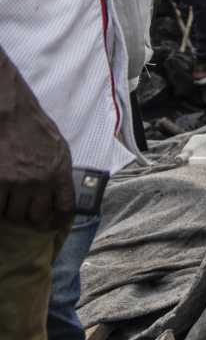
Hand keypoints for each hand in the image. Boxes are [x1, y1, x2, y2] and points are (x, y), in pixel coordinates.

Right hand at [0, 71, 73, 229]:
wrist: (10, 113)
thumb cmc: (34, 127)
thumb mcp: (57, 148)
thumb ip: (58, 171)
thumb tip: (57, 194)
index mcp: (60, 171)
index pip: (65, 207)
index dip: (59, 221)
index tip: (53, 226)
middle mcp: (41, 180)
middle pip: (36, 217)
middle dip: (31, 221)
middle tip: (25, 218)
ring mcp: (17, 182)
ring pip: (13, 215)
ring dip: (10, 214)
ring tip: (9, 207)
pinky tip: (1, 202)